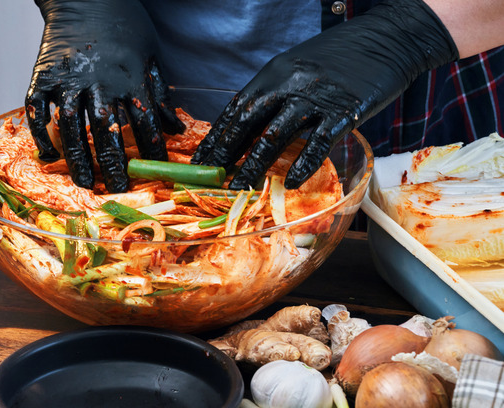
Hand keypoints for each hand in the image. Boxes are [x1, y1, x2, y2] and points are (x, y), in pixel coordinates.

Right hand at [26, 0, 183, 192]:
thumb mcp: (151, 54)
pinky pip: (36, 109)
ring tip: (84, 182)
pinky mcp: (42, 75)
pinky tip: (48, 155)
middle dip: (112, 165)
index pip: (144, 123)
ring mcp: (67, 79)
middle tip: (115, 189)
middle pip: (106, 131)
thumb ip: (160, 93)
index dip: (150, 151)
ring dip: (77, 158)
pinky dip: (40, 134)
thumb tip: (176, 129)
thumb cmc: (123, 23)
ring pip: (70, 126)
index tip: (152, 173)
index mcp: (129, 77)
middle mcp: (98, 81)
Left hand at [191, 0, 457, 189]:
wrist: (389, 37)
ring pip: (275, 136)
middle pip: (248, 123)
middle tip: (212, 179)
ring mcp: (316, 97)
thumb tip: (252, 127)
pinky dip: (303, 164)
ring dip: (254, 165)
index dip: (217, 136)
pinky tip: (292, 182)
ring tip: (241, 188)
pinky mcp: (344, 110)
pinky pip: (318, 142)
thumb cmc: (341, 56)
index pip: (236, 109)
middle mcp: (289, 83)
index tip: (201, 160)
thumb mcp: (298, 67)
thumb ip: (276, 94)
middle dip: (226, 153)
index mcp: (274, 73)